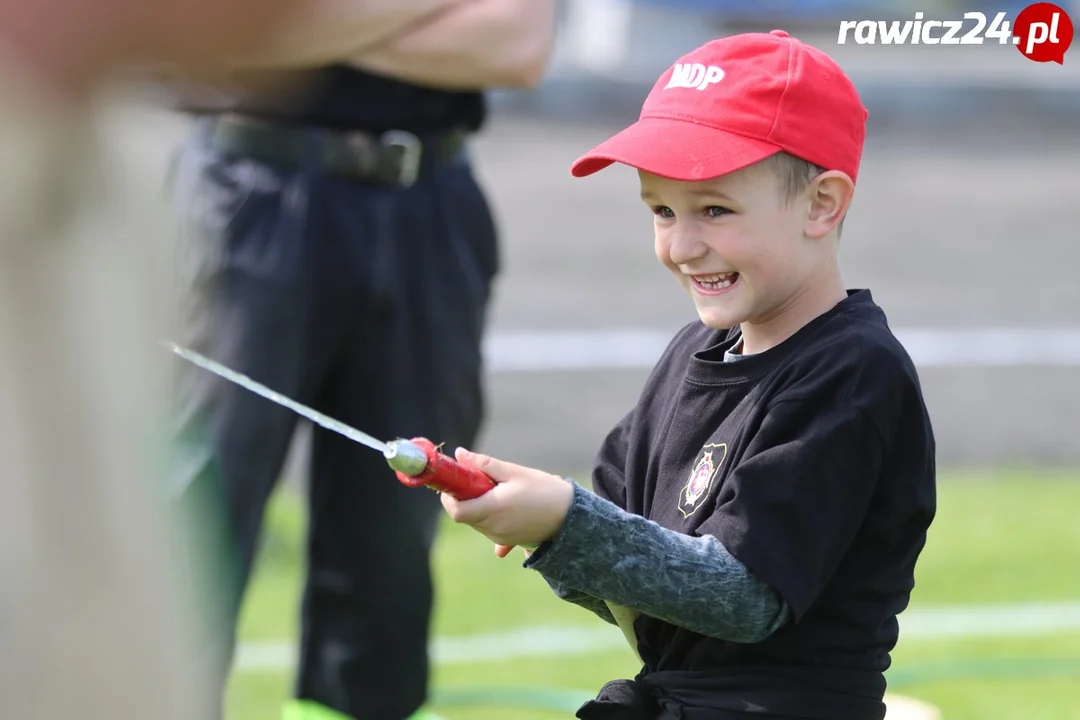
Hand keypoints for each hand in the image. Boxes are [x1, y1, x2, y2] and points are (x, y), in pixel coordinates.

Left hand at [440, 447, 573, 557]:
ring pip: (477, 522)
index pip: (457, 511)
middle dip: (464, 498)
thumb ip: (485, 464)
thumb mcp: (515, 472)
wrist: (572, 517)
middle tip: (476, 480)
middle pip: (465, 516)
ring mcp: (501, 538)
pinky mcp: (510, 541)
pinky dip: (491, 518)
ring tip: (497, 490)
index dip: (449, 497)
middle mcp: (494, 528)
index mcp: (493, 509)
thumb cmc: (545, 491)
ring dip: (478, 506)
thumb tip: (460, 454)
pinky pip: (491, 530)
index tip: (454, 483)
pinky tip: (504, 508)